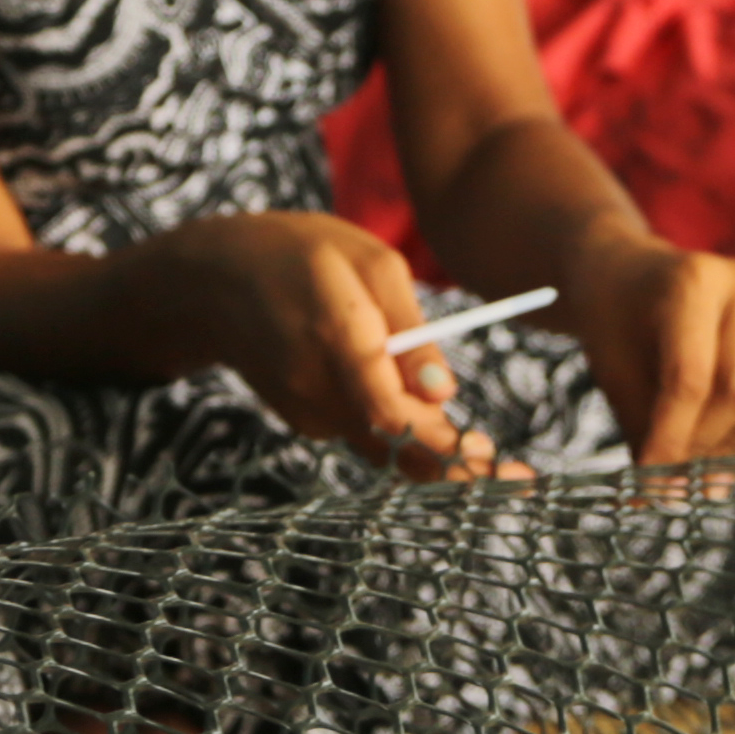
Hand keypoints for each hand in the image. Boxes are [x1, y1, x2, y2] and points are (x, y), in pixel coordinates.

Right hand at [139, 212, 500, 481]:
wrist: (214, 280)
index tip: (493, 461)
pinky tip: (412, 404)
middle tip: (520, 481)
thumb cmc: (303, 253)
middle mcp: (318, 386)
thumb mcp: (369, 261)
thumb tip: (448, 394)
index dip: (445, 445)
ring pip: (387, 445)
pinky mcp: (305, 420)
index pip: (394, 413)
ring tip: (492, 460)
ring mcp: (306, 410)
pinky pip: (367, 432)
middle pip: (397, 446)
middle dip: (460, 466)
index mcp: (338, 336)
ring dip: (436, 453)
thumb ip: (411, 329)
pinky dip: (400, 429)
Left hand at [561, 232, 734, 464]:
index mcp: (694, 280)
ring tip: (694, 441)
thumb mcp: (612, 369)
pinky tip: (718, 427)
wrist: (631, 274)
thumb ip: (643, 431)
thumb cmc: (616, 321)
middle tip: (668, 460)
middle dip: (703, 440)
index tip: (647, 469)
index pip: (692, 377)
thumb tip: (675, 500)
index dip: (671, 435)